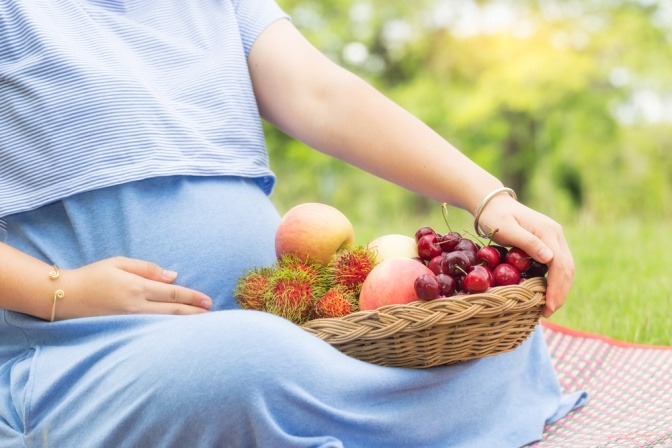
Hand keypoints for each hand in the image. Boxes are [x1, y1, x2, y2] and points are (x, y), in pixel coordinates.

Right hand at [53, 257, 211, 319]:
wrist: (64, 296)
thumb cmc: (93, 275)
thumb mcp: (120, 263)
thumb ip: (147, 268)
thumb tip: (173, 276)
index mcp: (137, 287)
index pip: (173, 293)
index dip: (192, 297)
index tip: (208, 301)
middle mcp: (136, 306)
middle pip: (173, 311)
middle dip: (195, 313)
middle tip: (213, 315)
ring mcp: (129, 320)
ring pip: (164, 323)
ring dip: (184, 324)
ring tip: (202, 325)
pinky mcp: (122, 329)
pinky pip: (150, 330)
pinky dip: (167, 331)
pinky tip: (177, 333)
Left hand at [476, 194, 574, 317]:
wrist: (492, 204)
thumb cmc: (495, 217)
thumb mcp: (507, 229)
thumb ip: (527, 242)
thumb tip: (549, 259)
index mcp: (548, 231)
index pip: (559, 263)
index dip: (556, 286)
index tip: (548, 305)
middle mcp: (556, 235)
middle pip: (567, 268)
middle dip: (560, 292)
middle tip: (548, 312)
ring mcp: (553, 239)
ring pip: (565, 268)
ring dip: (560, 289)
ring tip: (548, 308)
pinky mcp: (548, 244)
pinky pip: (556, 265)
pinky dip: (555, 281)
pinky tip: (546, 294)